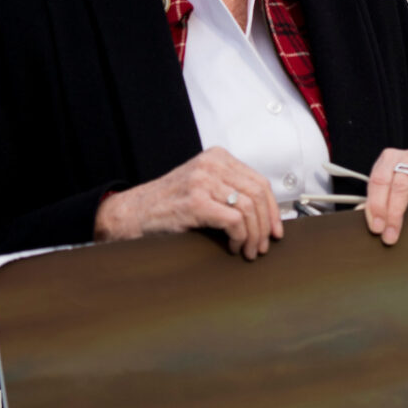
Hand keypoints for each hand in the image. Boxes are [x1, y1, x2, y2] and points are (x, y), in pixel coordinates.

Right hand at [93, 147, 283, 259]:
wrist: (132, 214)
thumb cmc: (166, 206)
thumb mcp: (202, 187)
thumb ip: (228, 191)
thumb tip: (265, 215)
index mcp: (216, 157)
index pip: (259, 182)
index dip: (273, 210)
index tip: (275, 230)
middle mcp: (211, 165)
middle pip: (259, 195)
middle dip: (265, 225)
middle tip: (262, 245)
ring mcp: (202, 182)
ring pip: (249, 209)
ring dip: (254, 235)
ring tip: (248, 250)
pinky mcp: (196, 202)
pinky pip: (234, 221)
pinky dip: (240, 238)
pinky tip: (233, 247)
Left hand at [362, 147, 407, 244]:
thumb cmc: (394, 182)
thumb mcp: (381, 186)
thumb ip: (371, 200)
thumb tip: (359, 215)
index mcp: (390, 157)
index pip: (380, 180)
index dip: (376, 205)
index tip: (376, 226)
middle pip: (400, 186)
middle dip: (393, 214)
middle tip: (388, 235)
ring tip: (401, 233)